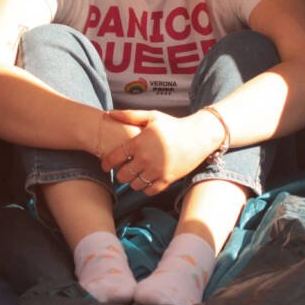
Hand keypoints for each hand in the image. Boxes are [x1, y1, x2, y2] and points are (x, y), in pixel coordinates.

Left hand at [99, 109, 217, 195]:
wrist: (198, 136)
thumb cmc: (173, 125)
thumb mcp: (151, 116)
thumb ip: (129, 115)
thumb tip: (108, 113)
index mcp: (139, 143)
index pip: (114, 158)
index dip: (107, 163)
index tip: (105, 165)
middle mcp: (146, 159)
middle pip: (123, 175)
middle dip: (120, 173)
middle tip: (124, 169)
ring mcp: (157, 171)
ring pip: (135, 185)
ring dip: (133, 181)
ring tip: (136, 174)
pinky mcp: (167, 179)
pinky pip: (149, 191)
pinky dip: (146, 188)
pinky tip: (148, 179)